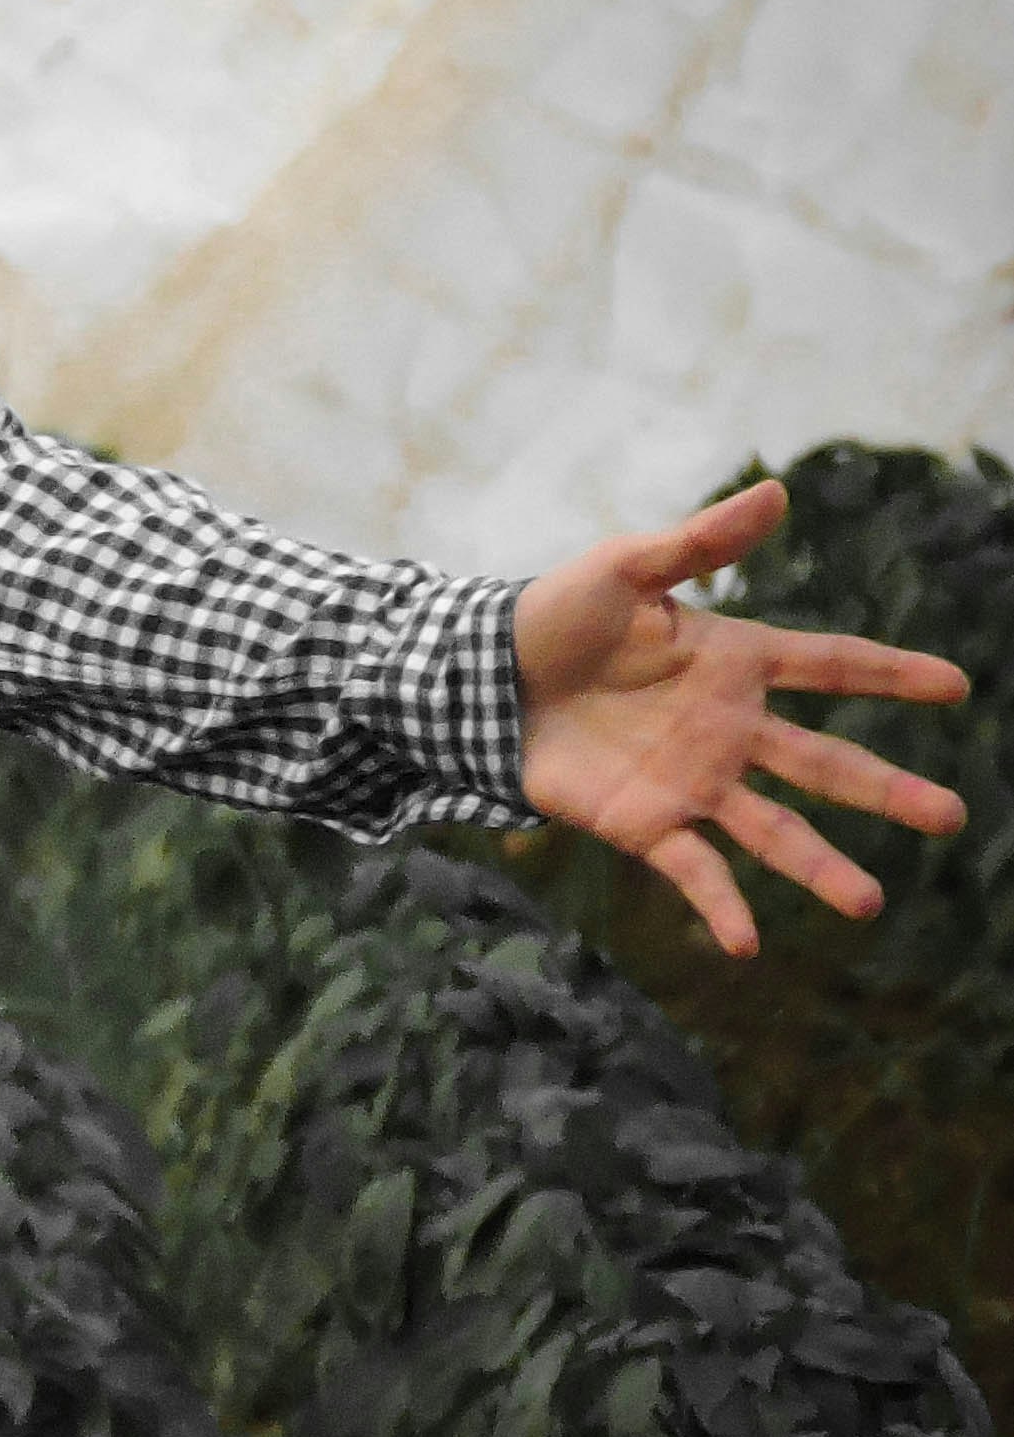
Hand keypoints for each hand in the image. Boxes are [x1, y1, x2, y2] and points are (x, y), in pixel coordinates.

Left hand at [514, 478, 970, 957]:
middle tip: (951, 818)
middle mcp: (727, 729)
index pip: (830, 664)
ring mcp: (692, 781)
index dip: (891, 674)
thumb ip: (699, 542)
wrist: (478, 677)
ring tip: (867, 904)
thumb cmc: (551, 616)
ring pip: (775, 831)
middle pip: (824, 763)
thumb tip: (777, 491)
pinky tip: (743, 945)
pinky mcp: (645, 823)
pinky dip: (720, 906)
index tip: (957, 685)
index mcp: (732, 661)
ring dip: (819, 868)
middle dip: (887, 791)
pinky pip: (694, 870)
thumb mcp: (624, 569)